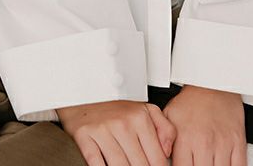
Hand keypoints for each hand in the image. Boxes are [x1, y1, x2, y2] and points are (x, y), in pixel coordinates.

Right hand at [57, 99, 177, 164]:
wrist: (86, 94)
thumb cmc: (117, 109)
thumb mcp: (146, 111)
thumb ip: (165, 129)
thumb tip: (167, 152)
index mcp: (140, 118)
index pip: (157, 159)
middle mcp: (122, 123)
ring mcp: (103, 130)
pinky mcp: (84, 136)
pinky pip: (96, 164)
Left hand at [161, 84, 246, 164]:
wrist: (212, 83)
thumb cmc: (191, 102)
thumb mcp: (168, 116)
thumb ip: (162, 140)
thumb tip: (161, 157)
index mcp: (185, 138)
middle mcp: (204, 142)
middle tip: (196, 164)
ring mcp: (222, 143)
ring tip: (206, 163)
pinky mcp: (238, 142)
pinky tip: (222, 165)